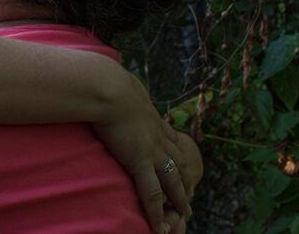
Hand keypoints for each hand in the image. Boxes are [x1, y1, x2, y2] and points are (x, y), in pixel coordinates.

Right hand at [92, 74, 191, 233]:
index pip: (170, 142)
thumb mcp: (120, 85)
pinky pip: (151, 192)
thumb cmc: (107, 83)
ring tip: (185, 213)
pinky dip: (155, 211)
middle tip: (191, 195)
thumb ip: (119, 89)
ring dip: (180, 199)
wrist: (108, 88)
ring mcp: (151, 151)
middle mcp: (157, 137)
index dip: (176, 154)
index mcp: (152, 120)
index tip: (181, 163)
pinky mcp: (138, 161)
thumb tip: (109, 80)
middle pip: (179, 164)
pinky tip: (158, 224)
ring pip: (172, 181)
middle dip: (186, 181)